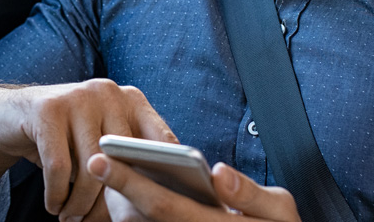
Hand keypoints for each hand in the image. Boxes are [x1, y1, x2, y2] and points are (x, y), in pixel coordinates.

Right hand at [0, 79, 176, 221]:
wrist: (9, 114)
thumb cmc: (64, 138)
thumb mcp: (97, 142)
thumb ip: (124, 160)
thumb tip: (147, 203)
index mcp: (131, 99)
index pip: (161, 139)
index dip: (163, 174)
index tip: (155, 205)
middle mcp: (108, 92)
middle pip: (123, 159)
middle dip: (111, 200)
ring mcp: (78, 97)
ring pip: (91, 167)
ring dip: (81, 203)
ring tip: (72, 219)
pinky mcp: (48, 110)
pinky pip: (59, 167)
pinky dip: (57, 195)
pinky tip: (55, 206)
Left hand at [86, 154, 300, 221]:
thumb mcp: (280, 211)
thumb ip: (251, 193)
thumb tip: (217, 173)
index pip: (164, 206)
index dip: (131, 183)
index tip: (103, 159)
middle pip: (145, 217)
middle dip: (117, 188)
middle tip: (93, 160)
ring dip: (122, 204)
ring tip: (109, 172)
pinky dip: (136, 214)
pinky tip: (127, 194)